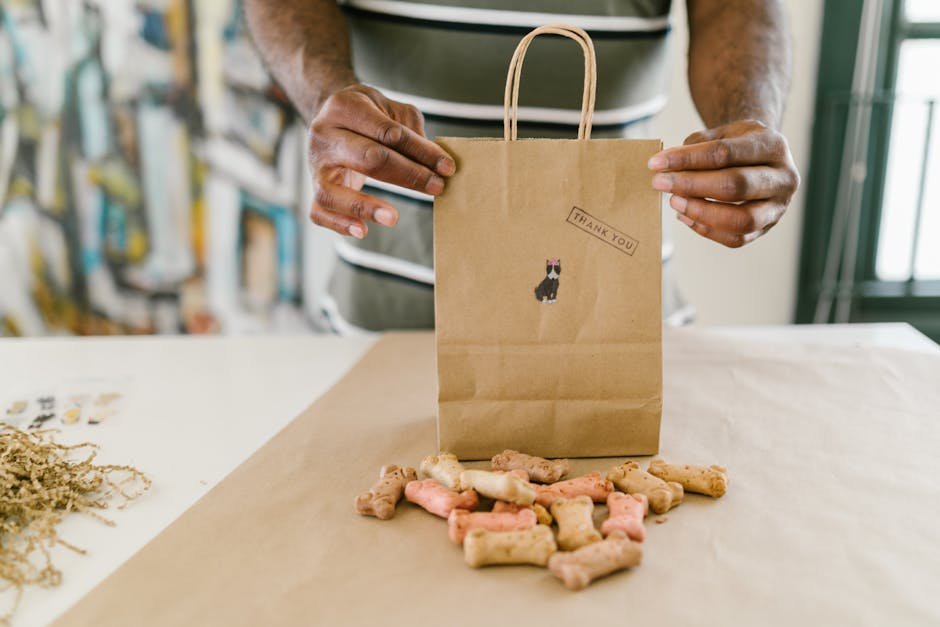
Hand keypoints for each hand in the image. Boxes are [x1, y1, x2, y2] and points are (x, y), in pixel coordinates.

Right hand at [307, 84, 455, 237]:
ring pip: (334, 191)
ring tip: (394, 217)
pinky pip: (319, 212)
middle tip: (437, 188)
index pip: (389, 133)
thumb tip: (431, 160)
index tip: (447, 168)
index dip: (421, 151)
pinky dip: (339, 224)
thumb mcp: (388, 107)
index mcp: (344, 107)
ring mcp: (315, 165)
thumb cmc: (366, 114)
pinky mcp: (314, 188)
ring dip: (365, 206)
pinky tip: (363, 231)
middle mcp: (324, 135)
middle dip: (408, 175)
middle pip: (369, 158)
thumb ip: (409, 128)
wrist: (328, 116)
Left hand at [647, 119, 799, 247]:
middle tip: (660, 183)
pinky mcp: (766, 228)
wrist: (762, 159)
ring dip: (700, 212)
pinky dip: (706, 229)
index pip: (725, 152)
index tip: (656, 163)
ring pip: (740, 219)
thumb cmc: (737, 145)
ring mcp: (779, 207)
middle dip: (692, 186)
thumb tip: (667, 166)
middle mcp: (783, 177)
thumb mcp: (722, 133)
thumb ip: (697, 145)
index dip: (687, 159)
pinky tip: (685, 216)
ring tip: (674, 202)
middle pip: (736, 185)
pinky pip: (735, 238)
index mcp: (773, 145)